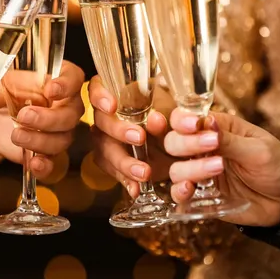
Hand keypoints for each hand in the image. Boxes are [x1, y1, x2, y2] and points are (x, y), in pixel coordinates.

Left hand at [0, 60, 84, 177]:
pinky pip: (53, 163)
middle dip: (49, 118)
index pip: (74, 78)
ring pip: (63, 140)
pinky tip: (34, 163)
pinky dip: (45, 166)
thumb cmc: (5, 89)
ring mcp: (59, 131)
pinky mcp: (46, 152)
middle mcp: (66, 105)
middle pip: (71, 115)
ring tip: (16, 135)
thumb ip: (4, 86)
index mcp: (60, 79)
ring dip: (40, 140)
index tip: (50, 90)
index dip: (66, 85)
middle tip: (24, 116)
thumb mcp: (3, 80)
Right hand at [87, 75, 175, 196]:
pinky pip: (115, 173)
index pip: (96, 89)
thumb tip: (156, 120)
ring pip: (105, 151)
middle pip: (100, 122)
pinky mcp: (115, 164)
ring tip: (144, 172)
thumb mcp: (172, 108)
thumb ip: (164, 112)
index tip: (112, 105)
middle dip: (118, 131)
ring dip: (124, 162)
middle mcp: (106, 117)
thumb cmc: (173, 113)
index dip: (100, 96)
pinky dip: (127, 181)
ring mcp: (107, 142)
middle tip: (139, 138)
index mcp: (116, 94)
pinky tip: (136, 189)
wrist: (183, 141)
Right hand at [165, 109, 279, 226]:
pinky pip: (179, 194)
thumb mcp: (260, 150)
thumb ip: (230, 140)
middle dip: (187, 145)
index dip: (182, 121)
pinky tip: (190, 190)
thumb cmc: (279, 166)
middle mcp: (203, 149)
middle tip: (213, 148)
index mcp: (216, 129)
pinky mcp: (202, 196)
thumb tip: (206, 121)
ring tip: (218, 169)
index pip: (185, 119)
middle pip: (174, 142)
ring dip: (191, 169)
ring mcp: (201, 173)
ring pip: (176, 169)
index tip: (193, 126)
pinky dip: (179, 192)